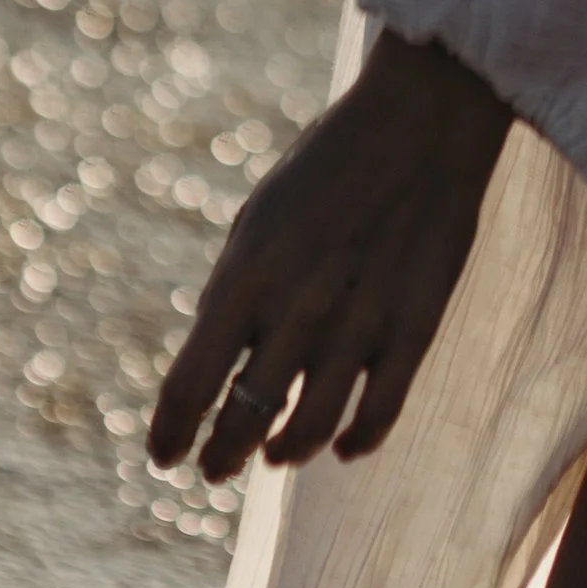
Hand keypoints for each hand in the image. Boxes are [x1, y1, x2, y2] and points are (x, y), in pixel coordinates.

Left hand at [148, 27, 511, 481]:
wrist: (422, 118)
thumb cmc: (329, 163)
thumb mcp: (261, 218)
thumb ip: (235, 292)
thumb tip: (216, 368)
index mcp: (248, 274)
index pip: (190, 386)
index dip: (169, 433)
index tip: (164, 455)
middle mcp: (297, 308)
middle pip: (243, 421)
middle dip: (220, 455)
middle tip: (214, 468)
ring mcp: (359, 323)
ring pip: (308, 432)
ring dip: (282, 454)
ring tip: (274, 456)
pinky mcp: (414, 328)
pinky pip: (378, 416)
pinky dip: (354, 442)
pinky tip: (341, 445)